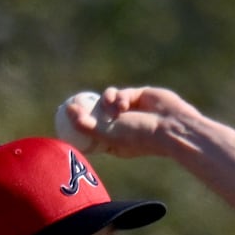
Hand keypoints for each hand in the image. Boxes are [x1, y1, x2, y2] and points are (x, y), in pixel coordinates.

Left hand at [72, 86, 201, 159]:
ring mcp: (130, 111)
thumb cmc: (139, 136)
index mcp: (113, 142)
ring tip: (115, 108)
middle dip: (88, 109)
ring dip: (106, 101)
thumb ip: (85, 124)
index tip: (65, 115)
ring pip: (107, 100)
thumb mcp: (107, 133)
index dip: (78, 123)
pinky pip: (121, 93)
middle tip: (75, 104)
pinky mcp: (138, 96)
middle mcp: (121, 126)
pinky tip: (125, 104)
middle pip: (96, 113)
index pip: (91, 131)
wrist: (170, 127)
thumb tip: (68, 110)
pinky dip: (119, 96)